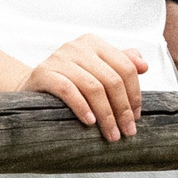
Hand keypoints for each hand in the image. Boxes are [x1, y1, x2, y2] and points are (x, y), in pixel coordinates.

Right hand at [17, 34, 146, 141]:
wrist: (33, 87)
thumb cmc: (70, 81)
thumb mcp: (96, 70)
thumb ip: (121, 64)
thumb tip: (144, 66)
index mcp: (94, 43)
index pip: (125, 67)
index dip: (134, 94)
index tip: (135, 118)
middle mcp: (77, 46)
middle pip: (111, 79)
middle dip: (122, 109)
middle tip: (127, 132)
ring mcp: (59, 58)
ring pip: (93, 87)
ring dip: (106, 115)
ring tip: (111, 134)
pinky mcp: (43, 73)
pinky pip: (68, 90)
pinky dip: (82, 107)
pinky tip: (90, 122)